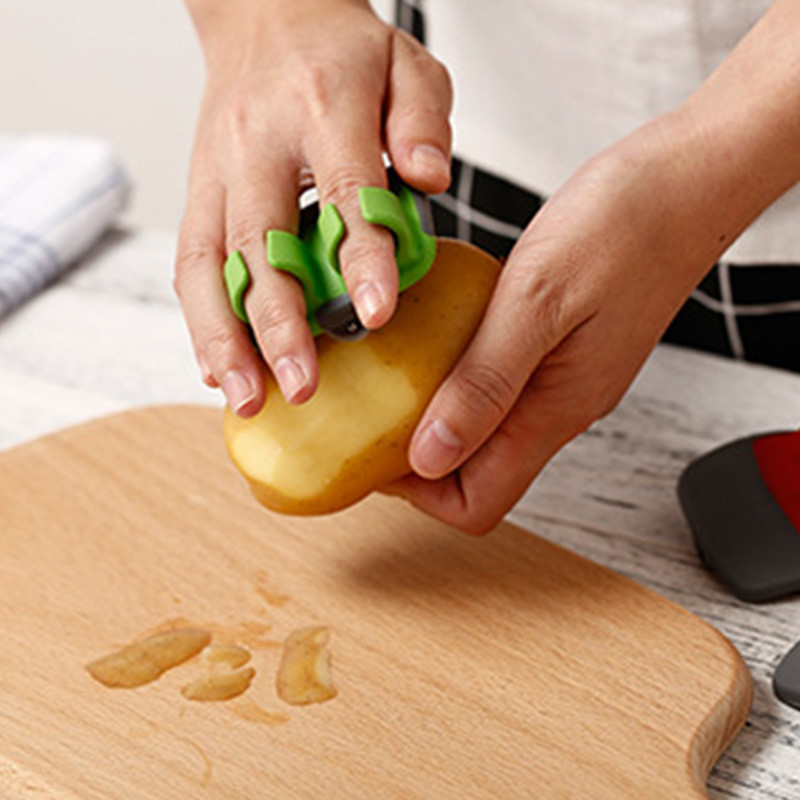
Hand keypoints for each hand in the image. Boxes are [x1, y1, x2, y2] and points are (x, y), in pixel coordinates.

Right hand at [174, 0, 451, 414]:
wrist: (265, 15)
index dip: (360, 256)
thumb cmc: (344, 51)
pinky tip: (219, 368)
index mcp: (323, 106)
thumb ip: (424, 117)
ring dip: (223, 337)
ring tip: (246, 398)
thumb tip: (431, 176)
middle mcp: (257, 142)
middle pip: (259, 242)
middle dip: (277, 323)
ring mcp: (217, 169)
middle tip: (301, 387)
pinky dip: (202, 320)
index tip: (375, 316)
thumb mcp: (405, 62)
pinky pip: (191, 263)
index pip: (343, 190)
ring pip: (208, 263)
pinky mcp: (198, 190)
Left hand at [387, 113, 744, 533]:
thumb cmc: (624, 225)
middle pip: (475, 474)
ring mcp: (562, 380)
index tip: (375, 442)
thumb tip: (430, 457)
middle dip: (415, 453)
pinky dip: (460, 369)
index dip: (418, 490)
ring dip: (434, 408)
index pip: (477, 503)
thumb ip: (486, 382)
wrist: (688, 181)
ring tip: (397, 364)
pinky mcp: (560, 349)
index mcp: (555, 410)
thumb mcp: (537, 300)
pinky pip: (499, 383)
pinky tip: (440, 330)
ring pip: (485, 428)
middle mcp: (559, 407)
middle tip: (375, 399)